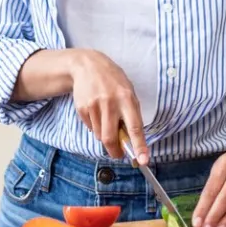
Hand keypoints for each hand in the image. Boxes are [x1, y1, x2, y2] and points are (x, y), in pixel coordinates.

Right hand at [69, 49, 149, 163]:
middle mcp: (110, 103)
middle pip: (111, 138)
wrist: (87, 65)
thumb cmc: (113, 80)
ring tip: (106, 118)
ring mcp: (94, 106)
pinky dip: (95, 126)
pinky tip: (96, 111)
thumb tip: (132, 140)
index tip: (143, 160)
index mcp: (127, 98)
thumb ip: (131, 113)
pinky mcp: (82, 108)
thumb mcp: (128, 92)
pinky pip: (90, 128)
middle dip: (115, 151)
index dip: (139, 146)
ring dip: (105, 135)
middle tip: (118, 154)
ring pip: (100, 135)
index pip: (135, 127)